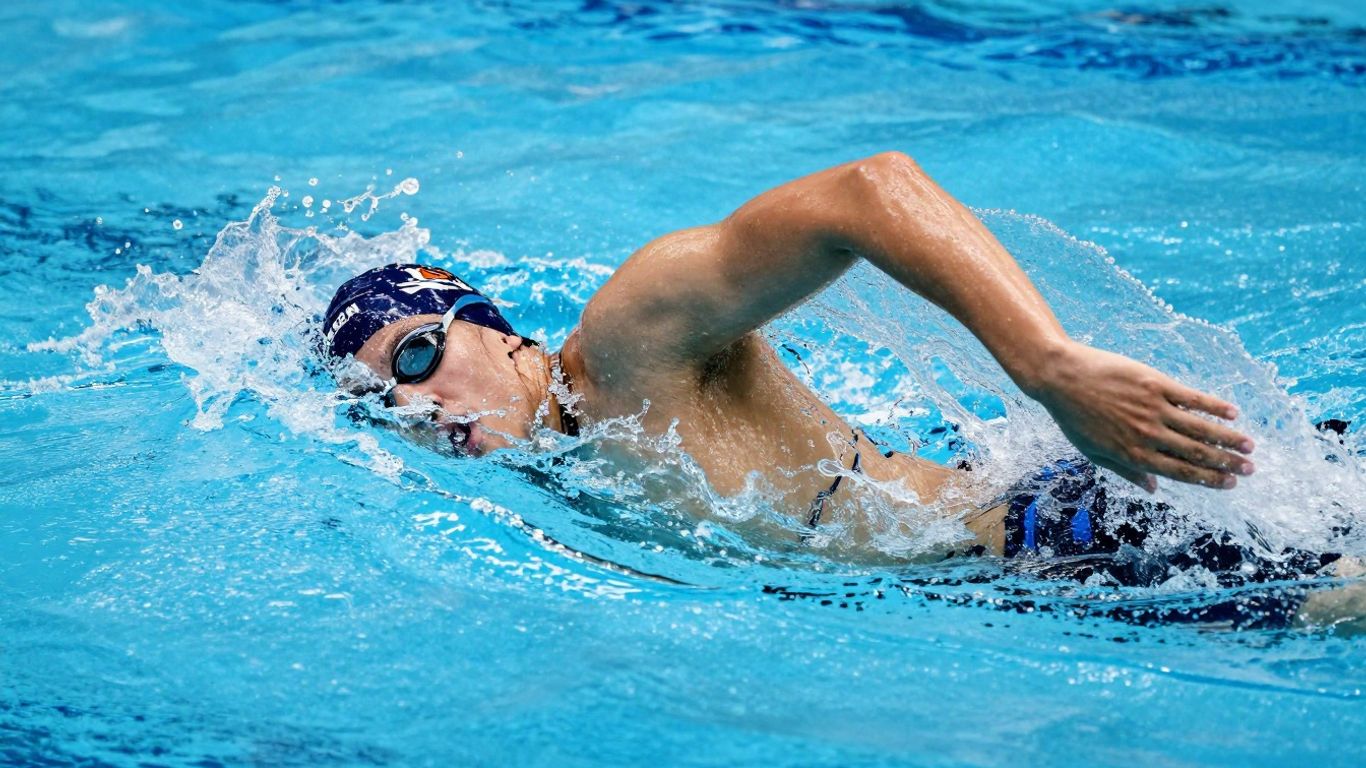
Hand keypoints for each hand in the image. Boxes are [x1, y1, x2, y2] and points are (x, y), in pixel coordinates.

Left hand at [1028, 342, 1254, 491]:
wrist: (1060, 377)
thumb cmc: (1073, 417)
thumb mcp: (1093, 452)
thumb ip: (1126, 471)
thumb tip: (1154, 488)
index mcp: (1133, 455)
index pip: (1180, 472)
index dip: (1209, 480)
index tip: (1230, 483)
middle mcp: (1147, 436)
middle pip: (1196, 454)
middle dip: (1227, 464)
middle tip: (1251, 469)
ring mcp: (1153, 409)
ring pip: (1201, 428)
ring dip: (1229, 439)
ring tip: (1250, 446)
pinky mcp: (1155, 384)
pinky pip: (1192, 398)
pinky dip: (1215, 406)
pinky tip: (1233, 413)